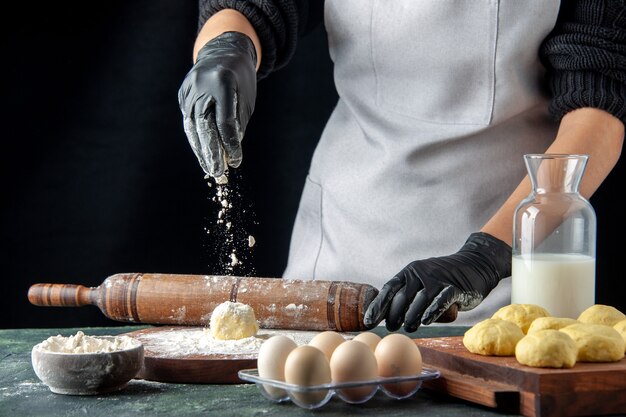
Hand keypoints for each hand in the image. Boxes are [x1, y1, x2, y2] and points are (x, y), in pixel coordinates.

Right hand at [178, 31, 256, 177]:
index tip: (235, 161)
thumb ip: (237, 125)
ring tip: (209, 168)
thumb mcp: (246, 99)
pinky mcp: (182, 94)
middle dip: (210, 152)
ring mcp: (189, 89)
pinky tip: (202, 153)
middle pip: (203, 126)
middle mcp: (201, 85)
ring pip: (192, 126)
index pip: (224, 122)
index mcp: (222, 83)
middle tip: (217, 172)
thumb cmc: (240, 79)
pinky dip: (195, 138)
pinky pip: (188, 120)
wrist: (223, 51)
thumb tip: (229, 153)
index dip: (230, 145)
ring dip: (200, 150)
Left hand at [363, 232, 511, 331]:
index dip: (378, 306)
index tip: (368, 321)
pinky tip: (425, 321)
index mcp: (409, 272)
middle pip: (402, 296)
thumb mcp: (421, 282)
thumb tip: (385, 317)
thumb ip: (407, 297)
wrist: (474, 265)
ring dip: (412, 316)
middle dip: (394, 314)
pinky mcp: (455, 287)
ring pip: (420, 300)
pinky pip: (441, 299)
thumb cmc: (443, 280)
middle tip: (391, 327)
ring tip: (408, 327)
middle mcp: (420, 274)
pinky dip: (432, 310)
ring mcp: (438, 279)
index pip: (389, 289)